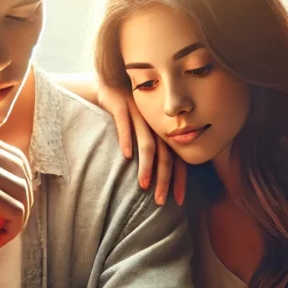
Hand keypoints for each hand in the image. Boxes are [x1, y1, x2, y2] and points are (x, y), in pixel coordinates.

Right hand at [96, 84, 186, 205]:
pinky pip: (125, 123)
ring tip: (143, 185)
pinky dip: (126, 140)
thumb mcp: (142, 134)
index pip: (177, 159)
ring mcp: (139, 114)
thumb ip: (150, 154)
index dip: (179, 179)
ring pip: (146, 142)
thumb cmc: (126, 116)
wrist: (107, 85)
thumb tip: (156, 184)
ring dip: (146, 166)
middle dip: (164, 180)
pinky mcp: (121, 105)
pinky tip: (127, 156)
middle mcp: (154, 124)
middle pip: (164, 155)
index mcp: (162, 133)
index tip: (179, 200)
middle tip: (160, 201)